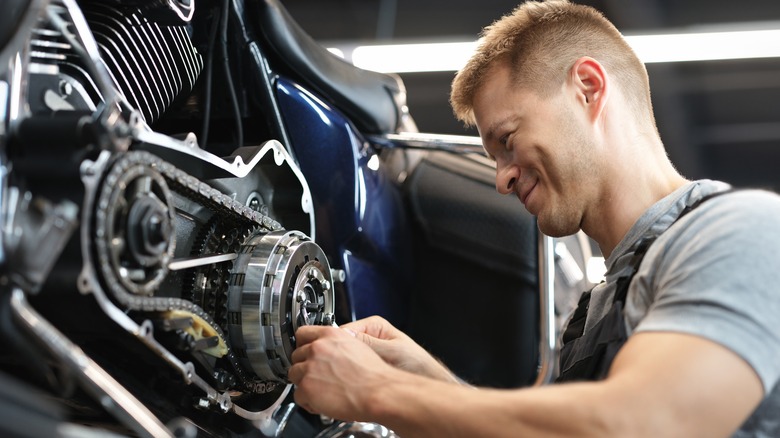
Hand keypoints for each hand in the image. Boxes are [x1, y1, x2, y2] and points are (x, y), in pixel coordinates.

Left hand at [289, 325, 399, 419]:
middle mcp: (318, 348)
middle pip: (296, 356)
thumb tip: (330, 351)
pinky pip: (298, 395)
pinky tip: (322, 402)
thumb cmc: (373, 374)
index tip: (304, 351)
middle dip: (304, 366)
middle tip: (317, 376)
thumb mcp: (357, 346)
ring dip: (305, 383)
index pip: (302, 333)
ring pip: (294, 375)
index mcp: (330, 335)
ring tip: (321, 391)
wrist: (377, 391)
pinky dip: (308, 402)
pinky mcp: (306, 387)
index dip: (302, 344)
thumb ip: (337, 346)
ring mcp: (310, 367)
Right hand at [342, 316, 461, 383]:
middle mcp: (369, 336)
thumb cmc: (417, 365)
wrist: (427, 381)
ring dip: (343, 367)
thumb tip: (345, 338)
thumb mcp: (391, 351)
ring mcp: (367, 351)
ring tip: (346, 376)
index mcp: (374, 325)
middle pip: (341, 344)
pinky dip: (348, 375)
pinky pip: (351, 369)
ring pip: (344, 358)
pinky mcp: (367, 366)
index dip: (334, 343)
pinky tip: (351, 382)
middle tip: (337, 369)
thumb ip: (369, 344)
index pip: (344, 330)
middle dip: (338, 356)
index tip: (329, 355)